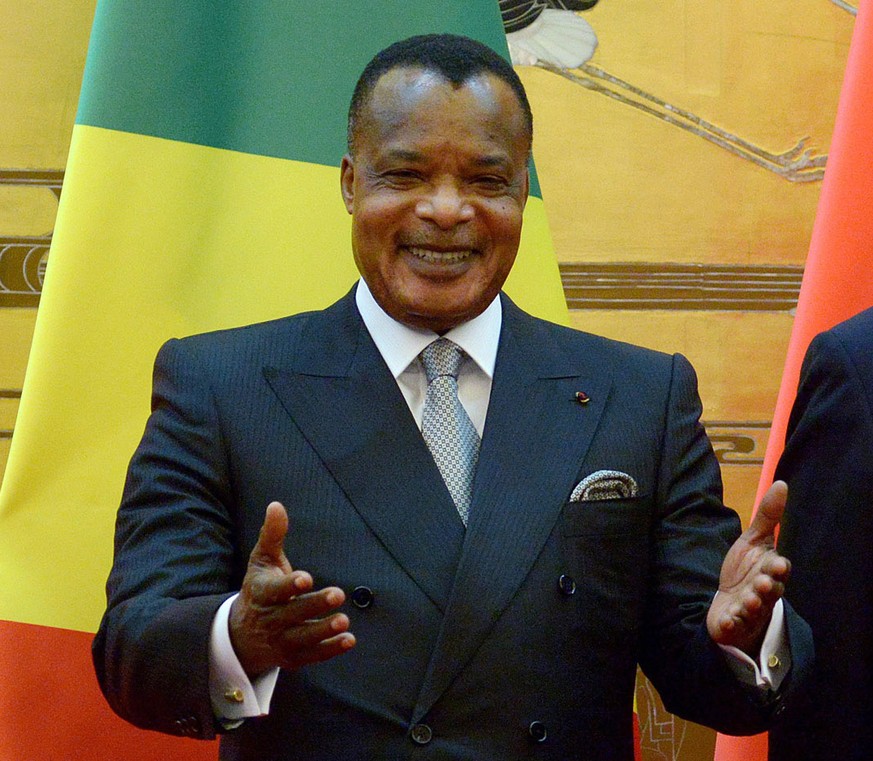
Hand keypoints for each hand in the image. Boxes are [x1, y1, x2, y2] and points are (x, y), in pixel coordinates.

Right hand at [229, 502, 355, 676]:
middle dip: (315, 604)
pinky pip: (312, 655)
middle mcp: (270, 618)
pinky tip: (348, 640)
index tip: (306, 578)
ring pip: (303, 637)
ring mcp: (280, 640)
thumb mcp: (262, 560)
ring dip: (323, 630)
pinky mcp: (292, 657)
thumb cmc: (260, 588)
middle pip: (293, 613)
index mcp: (262, 593)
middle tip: (338, 594)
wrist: (241, 634)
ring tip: (344, 620)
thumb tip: (276, 505)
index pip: (275, 590)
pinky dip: (329, 650)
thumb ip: (272, 535)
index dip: (290, 585)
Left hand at [706, 481, 790, 655]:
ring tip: (746, 600)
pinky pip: (734, 625)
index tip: (778, 563)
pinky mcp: (734, 623)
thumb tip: (782, 483)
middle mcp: (763, 593)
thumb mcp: (753, 541)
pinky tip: (726, 619)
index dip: (778, 568)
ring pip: (754, 609)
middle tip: (761, 583)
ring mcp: (749, 610)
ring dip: (751, 605)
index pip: (778, 570)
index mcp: (769, 572)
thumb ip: (767, 516)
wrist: (730, 602)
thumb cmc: (745, 570)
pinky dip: (731, 623)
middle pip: (770, 591)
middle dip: (766, 587)